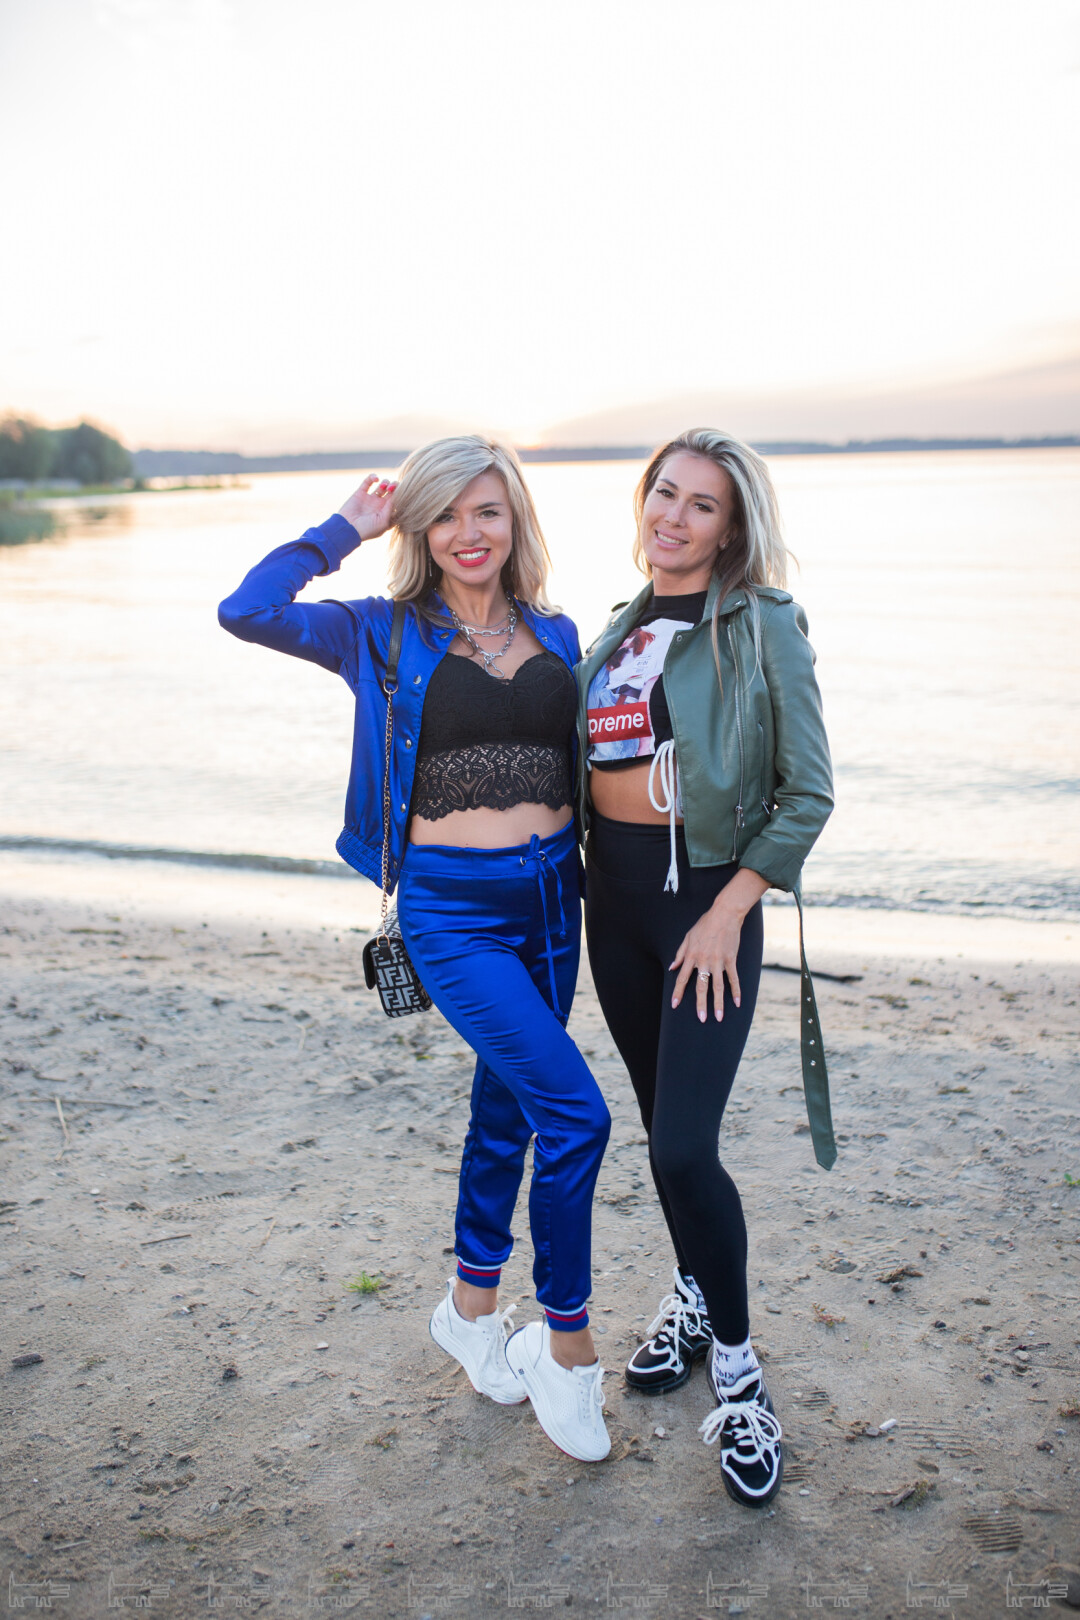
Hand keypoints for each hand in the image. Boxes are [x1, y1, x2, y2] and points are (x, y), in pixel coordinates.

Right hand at [338, 473, 398, 541]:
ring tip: (384, 485)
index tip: (403, 494)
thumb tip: (396, 495)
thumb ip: (391, 508)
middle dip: (395, 488)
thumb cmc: (367, 529)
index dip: (401, 497)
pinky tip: (376, 479)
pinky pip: (368, 481)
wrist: (347, 528)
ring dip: (386, 482)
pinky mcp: (360, 493)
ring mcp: (370, 499)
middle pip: (392, 493)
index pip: (398, 502)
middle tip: (392, 487)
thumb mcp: (383, 522)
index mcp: (387, 514)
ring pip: (382, 486)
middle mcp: (380, 506)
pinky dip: (372, 477)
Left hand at [669, 867, 768, 1021]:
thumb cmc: (705, 925)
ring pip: (718, 987)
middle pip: (701, 987)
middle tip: (701, 1019)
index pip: (682, 978)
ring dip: (718, 1003)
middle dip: (700, 1004)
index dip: (678, 992)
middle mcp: (704, 961)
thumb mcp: (688, 937)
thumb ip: (680, 954)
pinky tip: (738, 1003)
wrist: (725, 914)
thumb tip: (672, 968)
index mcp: (692, 956)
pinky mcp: (731, 960)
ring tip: (718, 1017)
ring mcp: (718, 961)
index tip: (675, 1005)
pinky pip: (733, 978)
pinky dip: (736, 991)